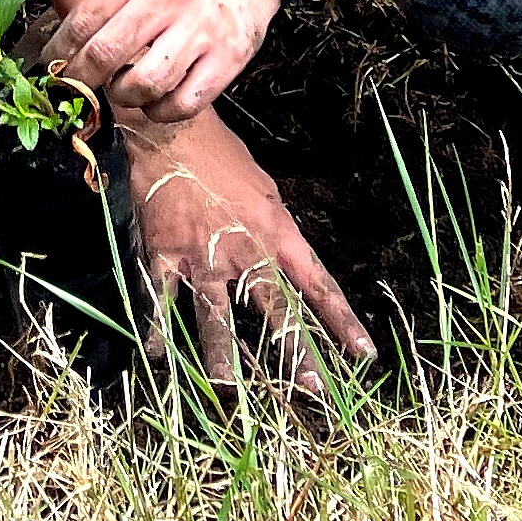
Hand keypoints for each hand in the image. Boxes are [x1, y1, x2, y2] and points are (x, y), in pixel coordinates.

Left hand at [56, 0, 280, 127]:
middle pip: (108, 54)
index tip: (53, 68)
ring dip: (124, 97)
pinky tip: (155, 102)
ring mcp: (201, 29)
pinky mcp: (227, 58)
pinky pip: (183, 103)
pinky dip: (161, 112)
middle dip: (83, 80)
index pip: (84, 20)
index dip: (61, 52)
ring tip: (122, 90)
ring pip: (145, 84)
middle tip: (78, 87)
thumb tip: (69, 45)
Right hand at [122, 111, 372, 389]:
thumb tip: (286, 260)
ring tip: (231, 387)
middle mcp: (245, 251)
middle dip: (296, 353)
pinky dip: (159, 328)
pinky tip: (158, 354)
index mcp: (277, 234)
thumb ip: (276, 231)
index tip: (363, 354)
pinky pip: (162, 299)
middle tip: (313, 390)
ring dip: (224, 355)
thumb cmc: (222, 155)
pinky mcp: (164, 255)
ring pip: (217, 316)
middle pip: (276, 311)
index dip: (342, 322)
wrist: (171, 131)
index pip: (319, 285)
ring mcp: (202, 257)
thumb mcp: (265, 190)